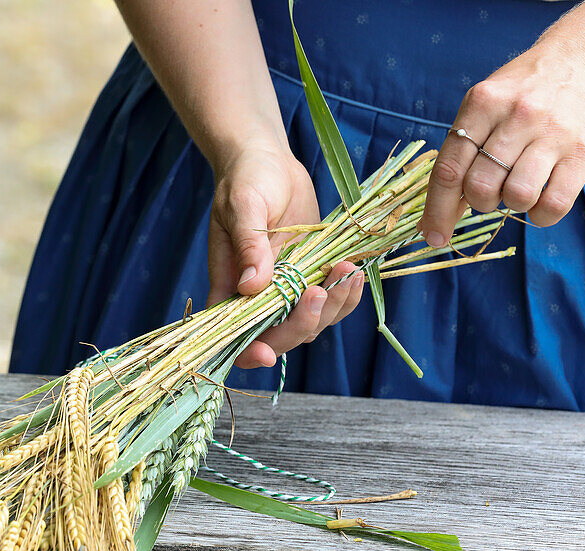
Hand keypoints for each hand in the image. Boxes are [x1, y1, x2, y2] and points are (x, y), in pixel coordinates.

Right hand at [207, 145, 364, 369]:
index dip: (249, 352)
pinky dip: (346, 294)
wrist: (269, 162)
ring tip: (346, 272)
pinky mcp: (312, 276)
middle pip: (280, 337)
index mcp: (230, 288)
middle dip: (302, 324)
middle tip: (318, 291)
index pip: (235, 335)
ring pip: (312, 323)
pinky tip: (354, 271)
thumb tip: (252, 286)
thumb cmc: (245, 179)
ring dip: (332, 308)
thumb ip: (248, 246)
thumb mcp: (243, 206)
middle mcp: (258, 298)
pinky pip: (332, 301)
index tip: (266, 353)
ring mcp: (288, 290)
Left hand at [419, 39, 584, 245]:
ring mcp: (553, 134)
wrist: (584, 61)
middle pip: (480, 187)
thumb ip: (460, 155)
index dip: (437, 211)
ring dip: (512, 205)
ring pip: (517, 197)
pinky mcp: (584, 153)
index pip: (449, 169)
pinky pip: (554, 205)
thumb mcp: (484, 108)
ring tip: (519, 185)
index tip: (433, 236)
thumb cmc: (521, 95)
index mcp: (483, 104)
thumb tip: (435, 219)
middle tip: (491, 189)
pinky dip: (541, 215)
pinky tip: (541, 199)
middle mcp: (518, 116)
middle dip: (479, 202)